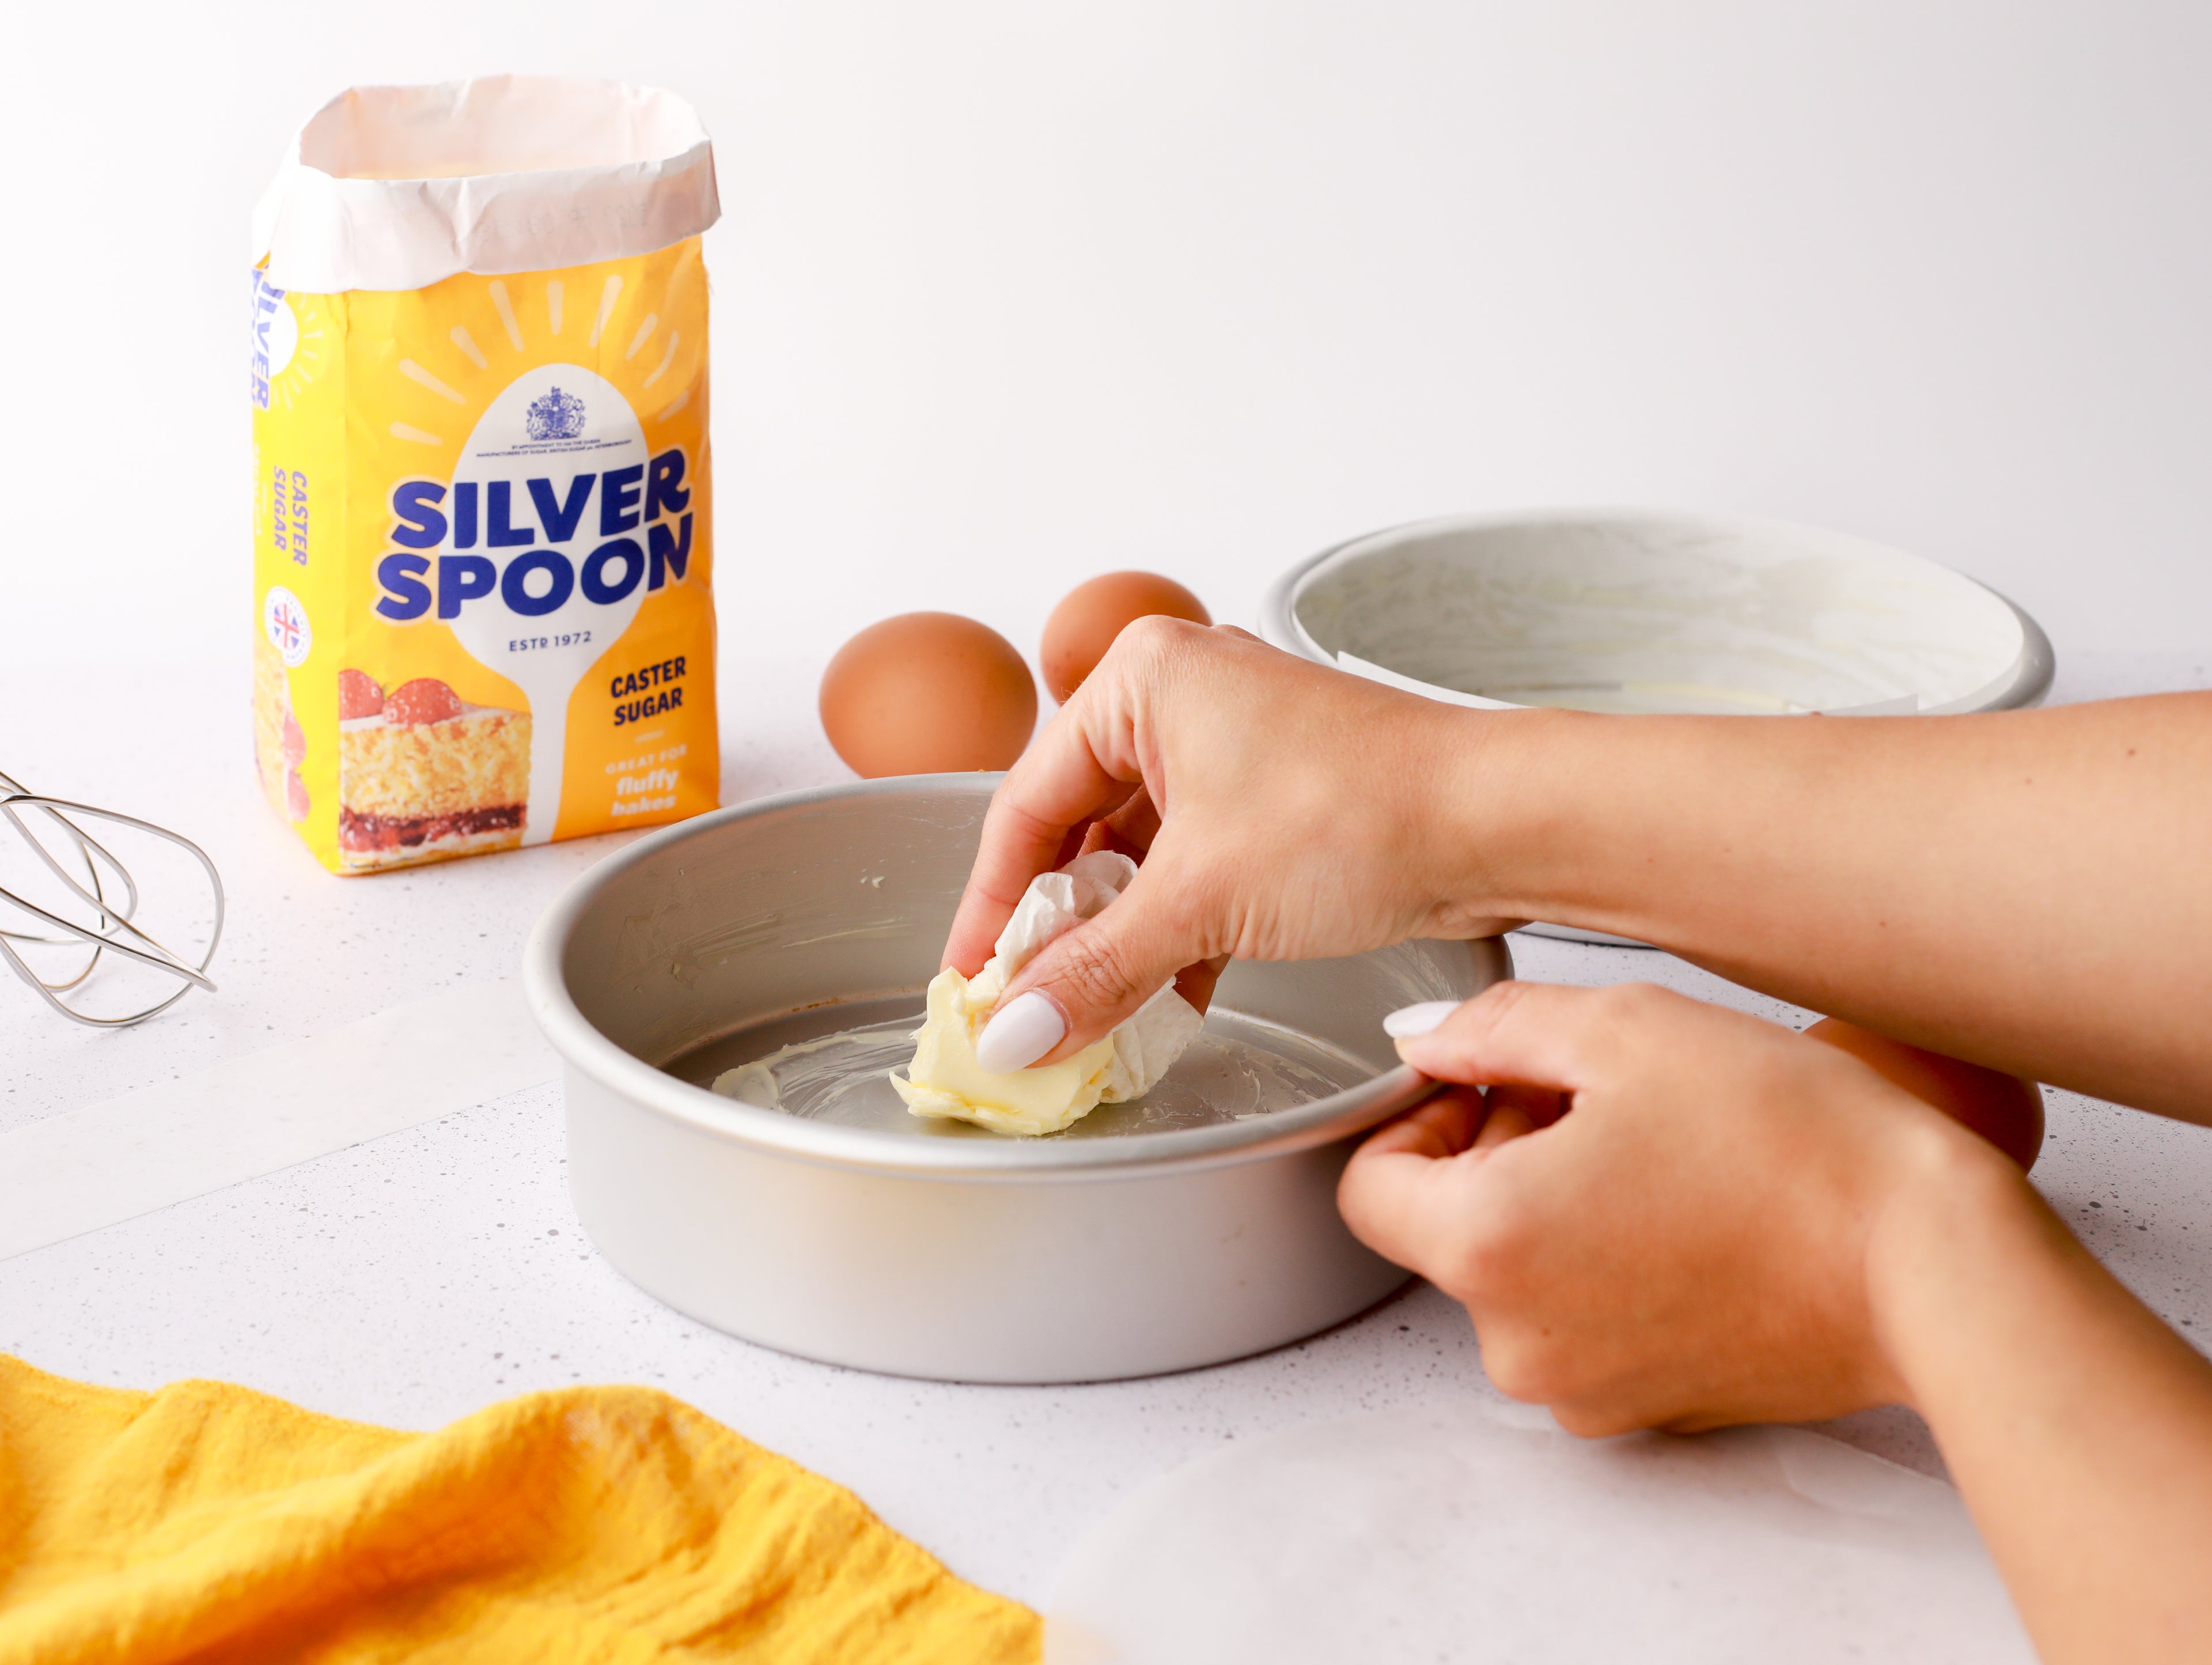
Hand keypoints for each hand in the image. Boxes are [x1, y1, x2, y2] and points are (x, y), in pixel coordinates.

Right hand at [943, 619, 1519, 1068]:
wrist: (1502, 822)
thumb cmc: (1361, 814)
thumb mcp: (1202, 901)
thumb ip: (1096, 969)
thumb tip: (1014, 1032)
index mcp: (1140, 680)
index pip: (1027, 804)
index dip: (992, 906)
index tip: (972, 984)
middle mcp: (1181, 697)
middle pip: (1080, 831)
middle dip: (1059, 931)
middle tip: (1028, 1012)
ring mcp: (1234, 748)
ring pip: (1141, 858)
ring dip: (1119, 942)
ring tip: (1091, 1021)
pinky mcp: (1278, 800)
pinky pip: (1196, 870)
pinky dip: (1176, 935)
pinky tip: (1164, 1002)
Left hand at [1337, 980, 2013, 1434]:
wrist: (1932, 1263)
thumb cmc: (1793, 1143)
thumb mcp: (1626, 1030)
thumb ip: (1493, 1027)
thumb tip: (1420, 1041)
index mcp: (1485, 1245)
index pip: (1367, 1186)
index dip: (1420, 1119)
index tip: (1495, 1084)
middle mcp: (1516, 1341)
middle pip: (1448, 1228)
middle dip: (1500, 1153)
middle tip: (1600, 1100)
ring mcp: (1582, 1389)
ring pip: (1519, 1275)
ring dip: (1557, 1206)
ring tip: (1659, 1152)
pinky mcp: (1649, 1409)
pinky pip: (1585, 1323)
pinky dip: (1609, 1266)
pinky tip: (1691, 1212)